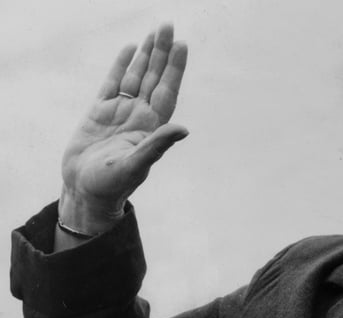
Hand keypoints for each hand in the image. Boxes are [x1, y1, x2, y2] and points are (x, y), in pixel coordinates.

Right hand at [59, 23, 187, 233]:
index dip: (174, 69)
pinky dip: (120, 66)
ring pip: (135, 76)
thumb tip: (183, 129)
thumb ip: (156, 145)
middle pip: (153, 77)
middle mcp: (139, 115)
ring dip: (145, 55)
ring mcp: (120, 112)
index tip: (182, 45)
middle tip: (167, 26)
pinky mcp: (100, 112)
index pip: (167, 91)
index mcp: (151, 126)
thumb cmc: (112, 185)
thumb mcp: (135, 165)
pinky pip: (113, 83)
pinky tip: (129, 50)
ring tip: (154, 33)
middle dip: (161, 52)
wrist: (84, 191)